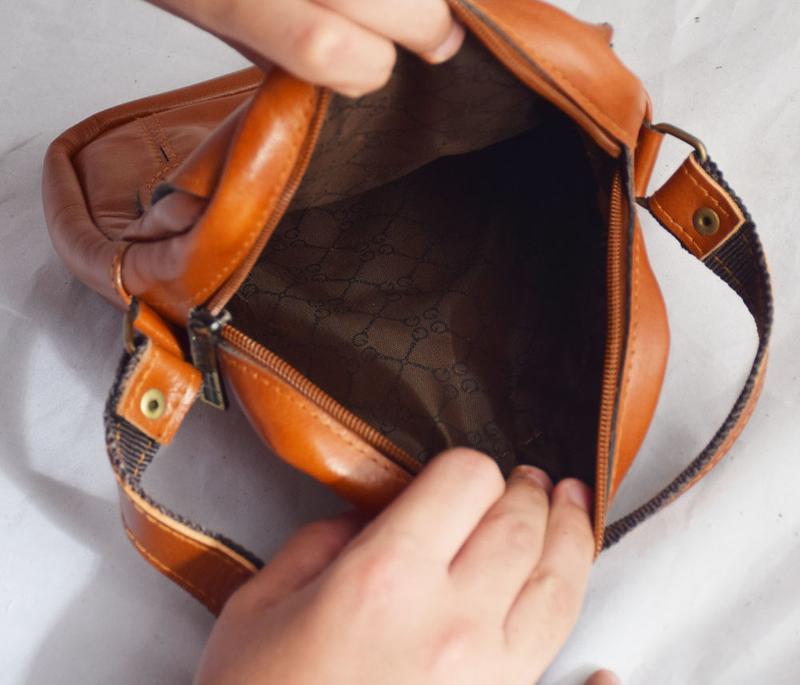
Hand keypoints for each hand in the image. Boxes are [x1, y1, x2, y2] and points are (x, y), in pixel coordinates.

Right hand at [194, 448, 616, 684]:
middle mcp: (451, 622)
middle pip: (521, 526)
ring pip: (558, 586)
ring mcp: (488, 676)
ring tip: (572, 508)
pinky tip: (603, 649)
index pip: (466, 481)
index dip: (466, 467)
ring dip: (571, 536)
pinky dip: (586, 642)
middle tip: (529, 480)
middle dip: (528, 491)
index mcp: (387, 578)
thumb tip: (370, 521)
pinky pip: (560, 663)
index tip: (458, 476)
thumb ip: (319, 542)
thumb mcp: (260, 607)